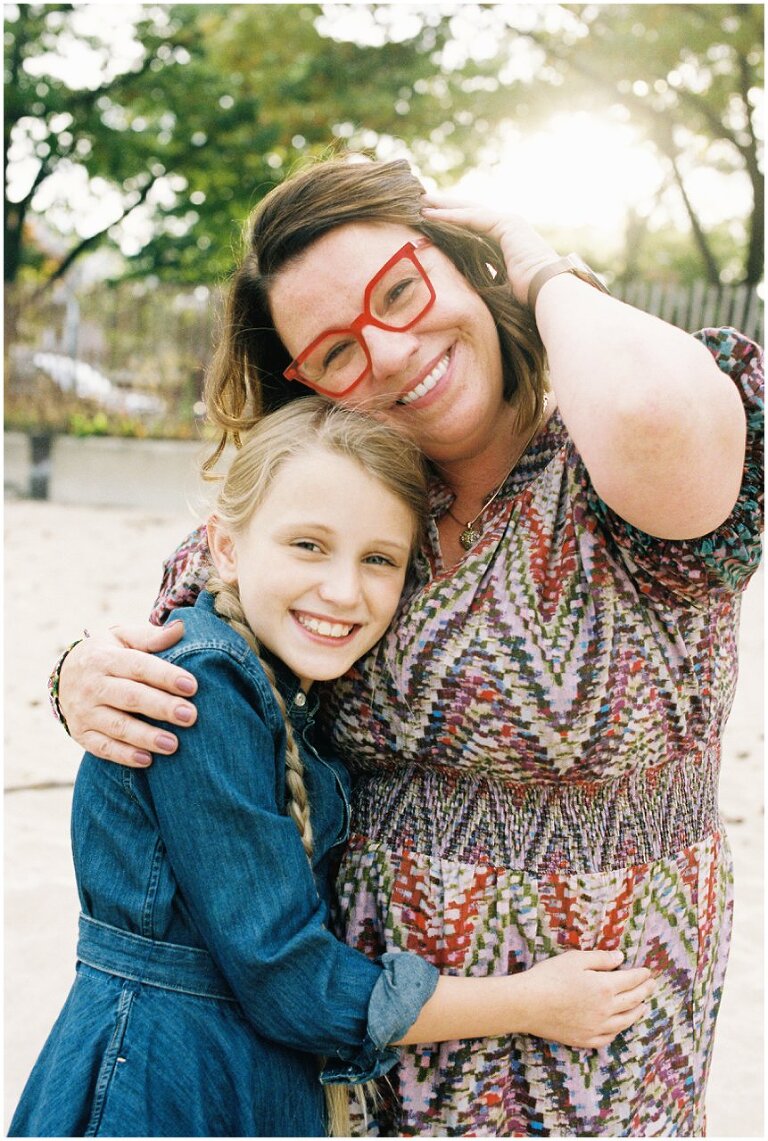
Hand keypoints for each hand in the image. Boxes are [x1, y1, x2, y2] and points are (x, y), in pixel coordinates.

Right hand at [58, 622, 197, 766]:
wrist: (64, 675)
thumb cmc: (108, 654)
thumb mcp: (122, 638)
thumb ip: (151, 637)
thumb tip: (180, 628)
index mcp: (105, 658)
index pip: (139, 666)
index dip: (165, 676)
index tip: (192, 686)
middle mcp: (93, 685)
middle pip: (130, 697)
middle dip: (161, 707)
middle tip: (190, 716)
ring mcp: (85, 711)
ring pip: (117, 726)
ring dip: (145, 736)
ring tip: (174, 745)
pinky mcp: (81, 734)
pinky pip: (102, 747)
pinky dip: (123, 755)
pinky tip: (147, 760)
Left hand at [421, 194, 558, 307]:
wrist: (549, 293)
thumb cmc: (528, 299)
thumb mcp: (499, 287)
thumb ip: (484, 280)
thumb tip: (465, 291)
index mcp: (508, 242)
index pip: (476, 227)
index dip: (455, 223)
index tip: (434, 223)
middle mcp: (509, 228)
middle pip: (471, 213)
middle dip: (447, 207)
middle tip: (423, 202)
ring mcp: (509, 223)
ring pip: (469, 210)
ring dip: (444, 206)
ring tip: (422, 202)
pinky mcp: (506, 224)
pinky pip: (472, 218)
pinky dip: (451, 215)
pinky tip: (431, 214)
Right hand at [516, 949, 654, 1048]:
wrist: (528, 1004)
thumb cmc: (549, 976)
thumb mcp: (575, 959)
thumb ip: (601, 959)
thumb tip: (621, 958)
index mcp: (605, 987)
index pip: (631, 980)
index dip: (642, 975)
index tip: (648, 971)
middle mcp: (606, 1010)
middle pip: (633, 1001)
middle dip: (644, 991)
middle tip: (652, 985)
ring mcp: (597, 1027)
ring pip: (625, 1021)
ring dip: (637, 1012)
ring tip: (643, 1006)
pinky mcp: (585, 1039)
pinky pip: (609, 1037)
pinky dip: (618, 1030)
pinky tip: (619, 1026)